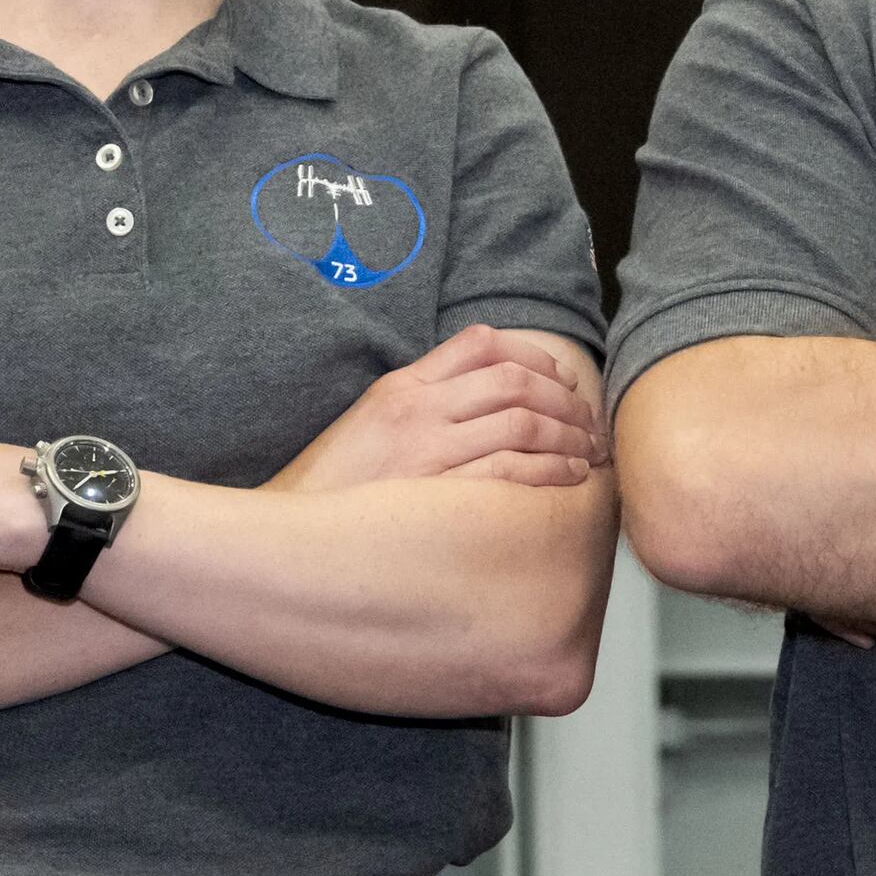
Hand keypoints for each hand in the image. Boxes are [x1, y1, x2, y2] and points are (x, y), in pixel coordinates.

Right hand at [277, 326, 602, 494]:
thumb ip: (421, 406)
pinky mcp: (434, 493)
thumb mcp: (370, 427)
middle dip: (564, 398)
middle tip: (589, 421)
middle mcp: (416, 406)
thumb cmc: (334, 491)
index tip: (561, 379)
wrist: (286, 533)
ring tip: (587, 451)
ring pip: (521, 420)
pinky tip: (567, 478)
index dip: (535, 356)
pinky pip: (509, 468)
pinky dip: (550, 469)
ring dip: (567, 433)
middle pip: (513, 379)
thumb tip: (482, 403)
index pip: (482, 342)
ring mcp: (424, 448)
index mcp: (401, 384)